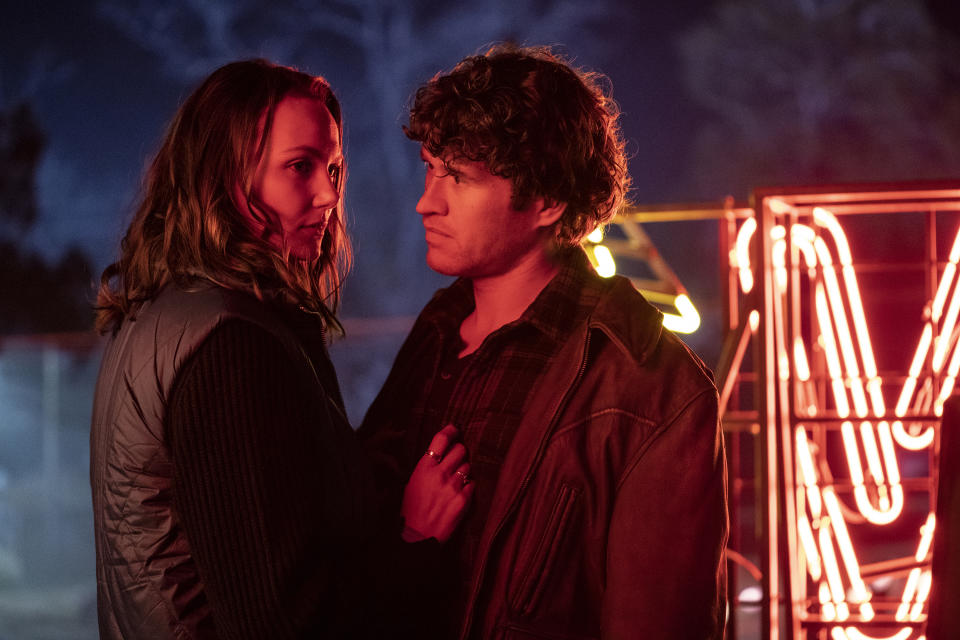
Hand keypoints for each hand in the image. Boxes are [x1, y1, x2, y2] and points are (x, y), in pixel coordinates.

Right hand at [400, 424, 473, 542]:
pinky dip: (467, 488)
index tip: (455, 430)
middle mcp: (440, 474)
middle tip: (456, 460)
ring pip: (468, 466)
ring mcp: (453, 487)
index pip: (441, 439)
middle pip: (461, 449)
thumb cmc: (411, 510)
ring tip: (453, 483)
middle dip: (460, 453)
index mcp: (424, 468)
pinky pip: (472, 484)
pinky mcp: (464, 500)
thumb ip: (427, 466)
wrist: (417, 536)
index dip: (451, 431)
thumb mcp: (412, 482)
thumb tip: (440, 452)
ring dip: (463, 472)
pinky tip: (457, 496)